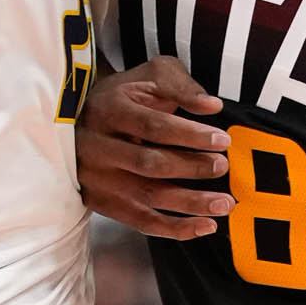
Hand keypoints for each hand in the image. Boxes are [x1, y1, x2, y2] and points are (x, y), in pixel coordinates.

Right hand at [76, 57, 233, 238]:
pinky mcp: (102, 202)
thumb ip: (181, 86)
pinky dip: (176, 228)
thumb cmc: (125, 97)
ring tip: (224, 204)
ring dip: (191, 203)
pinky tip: (205, 226)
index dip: (190, 135)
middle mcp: (97, 147)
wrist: (81, 120)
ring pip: (148, 196)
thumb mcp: (149, 76)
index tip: (222, 140)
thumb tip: (212, 106)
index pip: (153, 126)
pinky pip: (141, 222)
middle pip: (150, 164)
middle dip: (192, 167)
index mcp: (109, 110)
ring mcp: (98, 179)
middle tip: (223, 167)